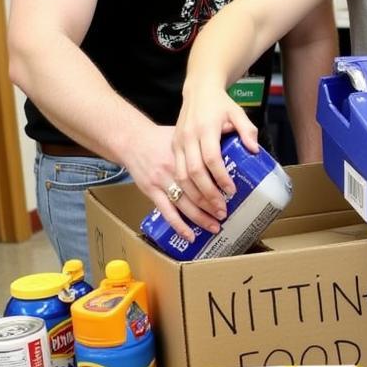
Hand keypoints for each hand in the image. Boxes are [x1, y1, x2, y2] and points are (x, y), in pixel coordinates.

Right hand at [121, 124, 222, 241]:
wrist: (131, 139)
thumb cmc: (161, 136)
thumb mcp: (185, 130)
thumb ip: (209, 133)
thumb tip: (235, 131)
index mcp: (185, 149)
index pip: (206, 167)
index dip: (220, 181)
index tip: (232, 191)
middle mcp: (173, 165)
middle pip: (197, 189)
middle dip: (212, 204)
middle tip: (225, 213)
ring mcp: (161, 180)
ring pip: (184, 203)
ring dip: (200, 217)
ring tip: (214, 226)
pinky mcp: (151, 190)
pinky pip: (166, 211)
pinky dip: (179, 225)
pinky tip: (190, 236)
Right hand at [173, 83, 260, 214]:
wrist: (198, 92)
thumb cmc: (220, 104)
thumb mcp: (237, 112)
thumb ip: (247, 130)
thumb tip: (255, 150)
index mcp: (204, 129)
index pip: (211, 157)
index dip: (221, 176)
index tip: (231, 190)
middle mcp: (187, 138)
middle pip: (194, 172)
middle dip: (208, 194)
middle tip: (222, 211)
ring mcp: (176, 145)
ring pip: (181, 178)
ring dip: (195, 199)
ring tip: (210, 216)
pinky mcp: (171, 150)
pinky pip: (175, 176)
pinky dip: (184, 194)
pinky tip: (194, 208)